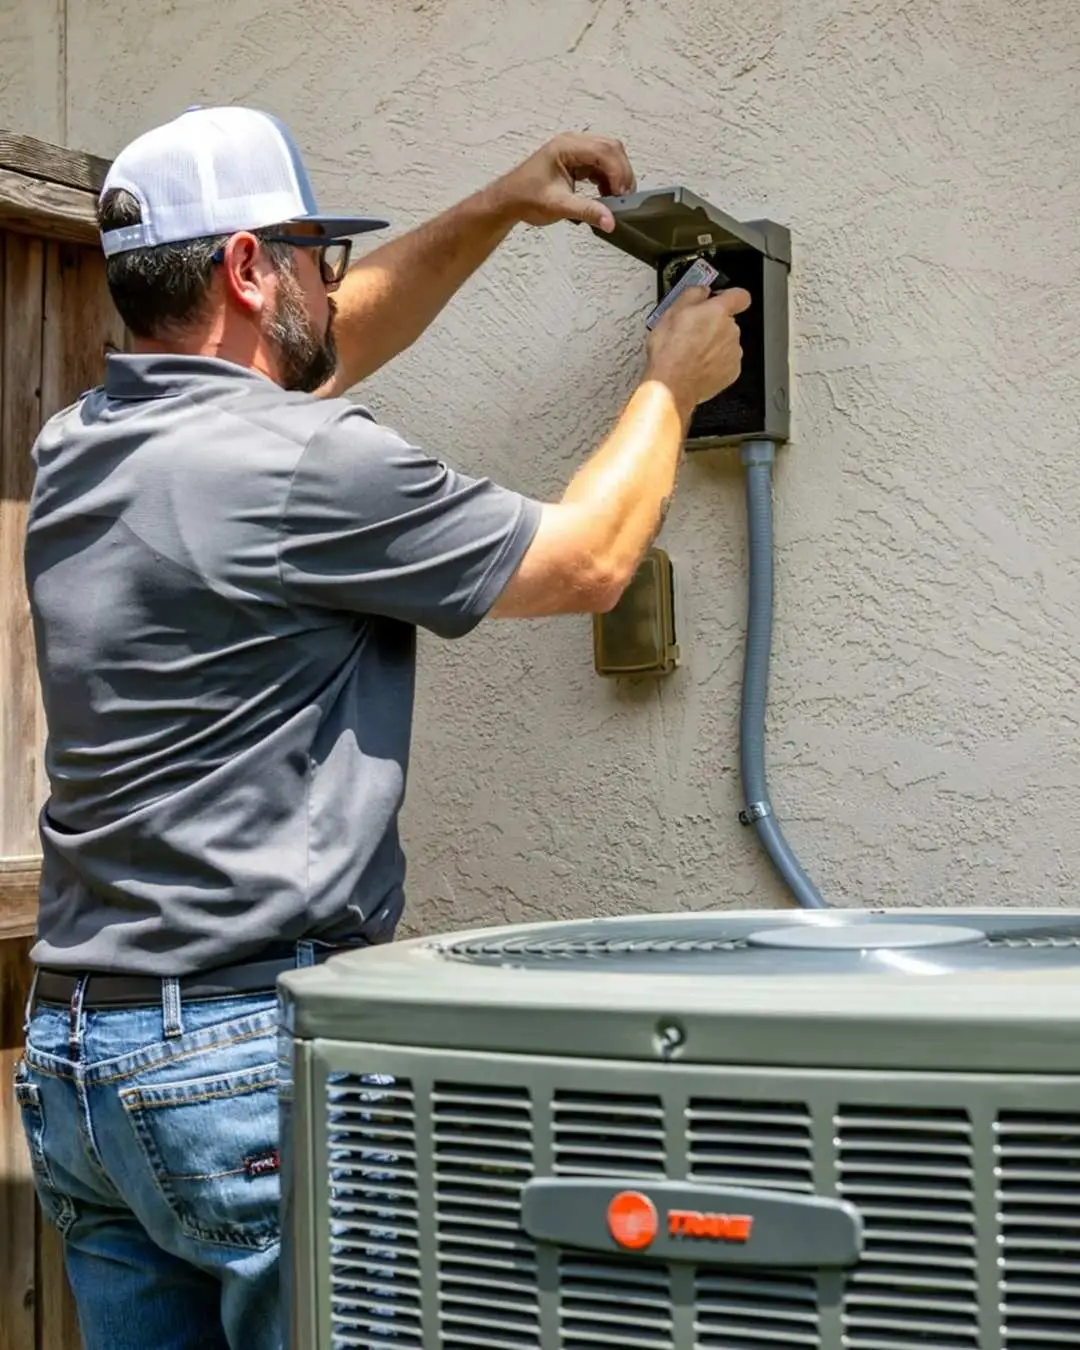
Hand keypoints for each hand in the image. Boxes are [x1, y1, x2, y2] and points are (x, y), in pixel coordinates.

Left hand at [493, 133, 635, 232]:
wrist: (509, 201)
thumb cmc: (526, 199)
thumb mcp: (558, 206)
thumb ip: (586, 211)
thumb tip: (610, 221)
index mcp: (566, 147)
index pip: (603, 151)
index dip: (618, 172)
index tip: (621, 195)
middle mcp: (572, 143)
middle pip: (611, 148)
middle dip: (622, 172)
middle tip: (625, 197)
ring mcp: (575, 151)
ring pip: (608, 155)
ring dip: (617, 175)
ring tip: (617, 199)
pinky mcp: (576, 161)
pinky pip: (600, 165)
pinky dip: (608, 179)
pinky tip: (607, 196)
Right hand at [644, 286, 752, 412]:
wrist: (672, 385)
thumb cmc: (670, 352)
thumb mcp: (670, 313)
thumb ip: (692, 294)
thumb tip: (701, 291)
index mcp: (718, 311)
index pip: (740, 296)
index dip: (731, 297)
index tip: (721, 300)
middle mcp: (731, 330)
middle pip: (729, 322)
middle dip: (715, 325)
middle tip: (694, 333)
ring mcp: (733, 352)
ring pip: (727, 342)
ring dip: (715, 345)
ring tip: (693, 353)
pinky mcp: (732, 372)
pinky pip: (727, 362)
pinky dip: (716, 363)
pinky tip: (699, 365)